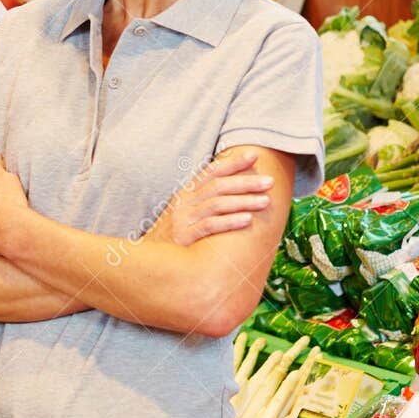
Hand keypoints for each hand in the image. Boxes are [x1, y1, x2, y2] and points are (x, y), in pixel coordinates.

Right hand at [146, 149, 275, 244]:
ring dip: (243, 201)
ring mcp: (183, 220)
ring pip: (217, 204)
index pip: (211, 172)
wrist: (149, 261)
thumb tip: (236, 191)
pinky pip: (210, 226)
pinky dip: (230, 221)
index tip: (254, 155)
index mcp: (186, 194)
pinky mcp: (184, 238)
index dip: (233, 162)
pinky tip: (247, 220)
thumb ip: (205, 201)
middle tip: (269, 181)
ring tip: (265, 201)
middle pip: (218, 186)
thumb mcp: (186, 214)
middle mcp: (184, 203)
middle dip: (246, 182)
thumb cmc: (174, 237)